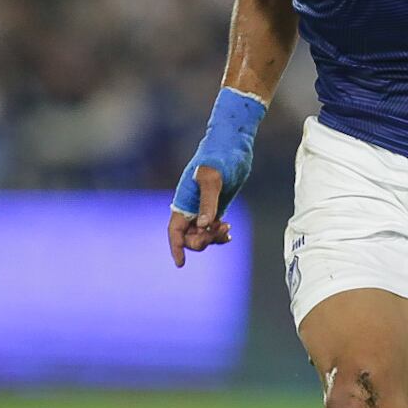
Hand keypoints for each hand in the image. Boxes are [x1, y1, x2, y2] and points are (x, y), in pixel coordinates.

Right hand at [169, 87, 265, 267]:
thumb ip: (208, 202)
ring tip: (227, 230)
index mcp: (183, 201)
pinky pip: (212, 227)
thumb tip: (205, 225)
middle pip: (190, 237)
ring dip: (213, 238)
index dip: (176, 247)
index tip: (181, 263)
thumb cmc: (220, 157)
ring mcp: (204, 206)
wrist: (233, 143)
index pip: (175, 231)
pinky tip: (228, 232)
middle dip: (202, 241)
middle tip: (221, 230)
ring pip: (202, 233)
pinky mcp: (216, 204)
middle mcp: (191, 206)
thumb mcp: (213, 179)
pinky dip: (218, 234)